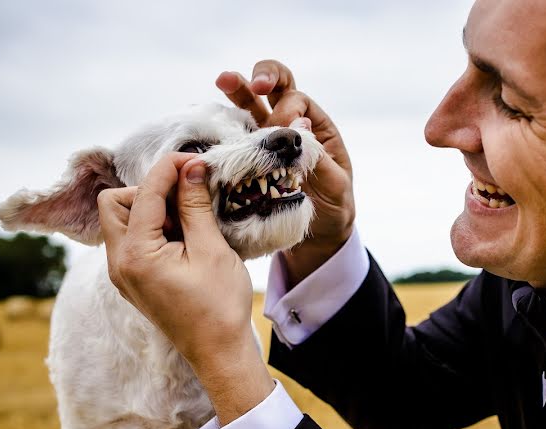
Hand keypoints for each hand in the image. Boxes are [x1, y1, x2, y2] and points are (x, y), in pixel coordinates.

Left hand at [98, 153, 273, 423]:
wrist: (218, 352)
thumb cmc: (219, 305)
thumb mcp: (211, 249)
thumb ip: (195, 205)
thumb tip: (191, 168)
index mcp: (136, 254)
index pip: (143, 193)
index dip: (169, 169)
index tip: (196, 160)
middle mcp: (119, 262)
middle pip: (114, 202)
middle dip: (149, 188)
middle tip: (187, 192)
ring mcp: (122, 273)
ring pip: (121, 220)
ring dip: (150, 207)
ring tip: (189, 215)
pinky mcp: (133, 279)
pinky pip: (131, 240)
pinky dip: (153, 227)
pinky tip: (184, 233)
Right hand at [217, 62, 354, 285]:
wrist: (317, 235)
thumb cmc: (333, 207)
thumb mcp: (335, 185)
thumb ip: (320, 157)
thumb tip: (300, 126)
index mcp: (316, 127)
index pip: (298, 101)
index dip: (286, 111)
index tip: (281, 134)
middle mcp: (291, 125)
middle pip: (278, 87)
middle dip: (265, 76)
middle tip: (255, 83)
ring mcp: (268, 138)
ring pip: (252, 103)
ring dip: (237, 89)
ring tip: (223, 80)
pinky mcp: (250, 156)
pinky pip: (236, 133)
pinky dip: (223, 124)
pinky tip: (210, 120)